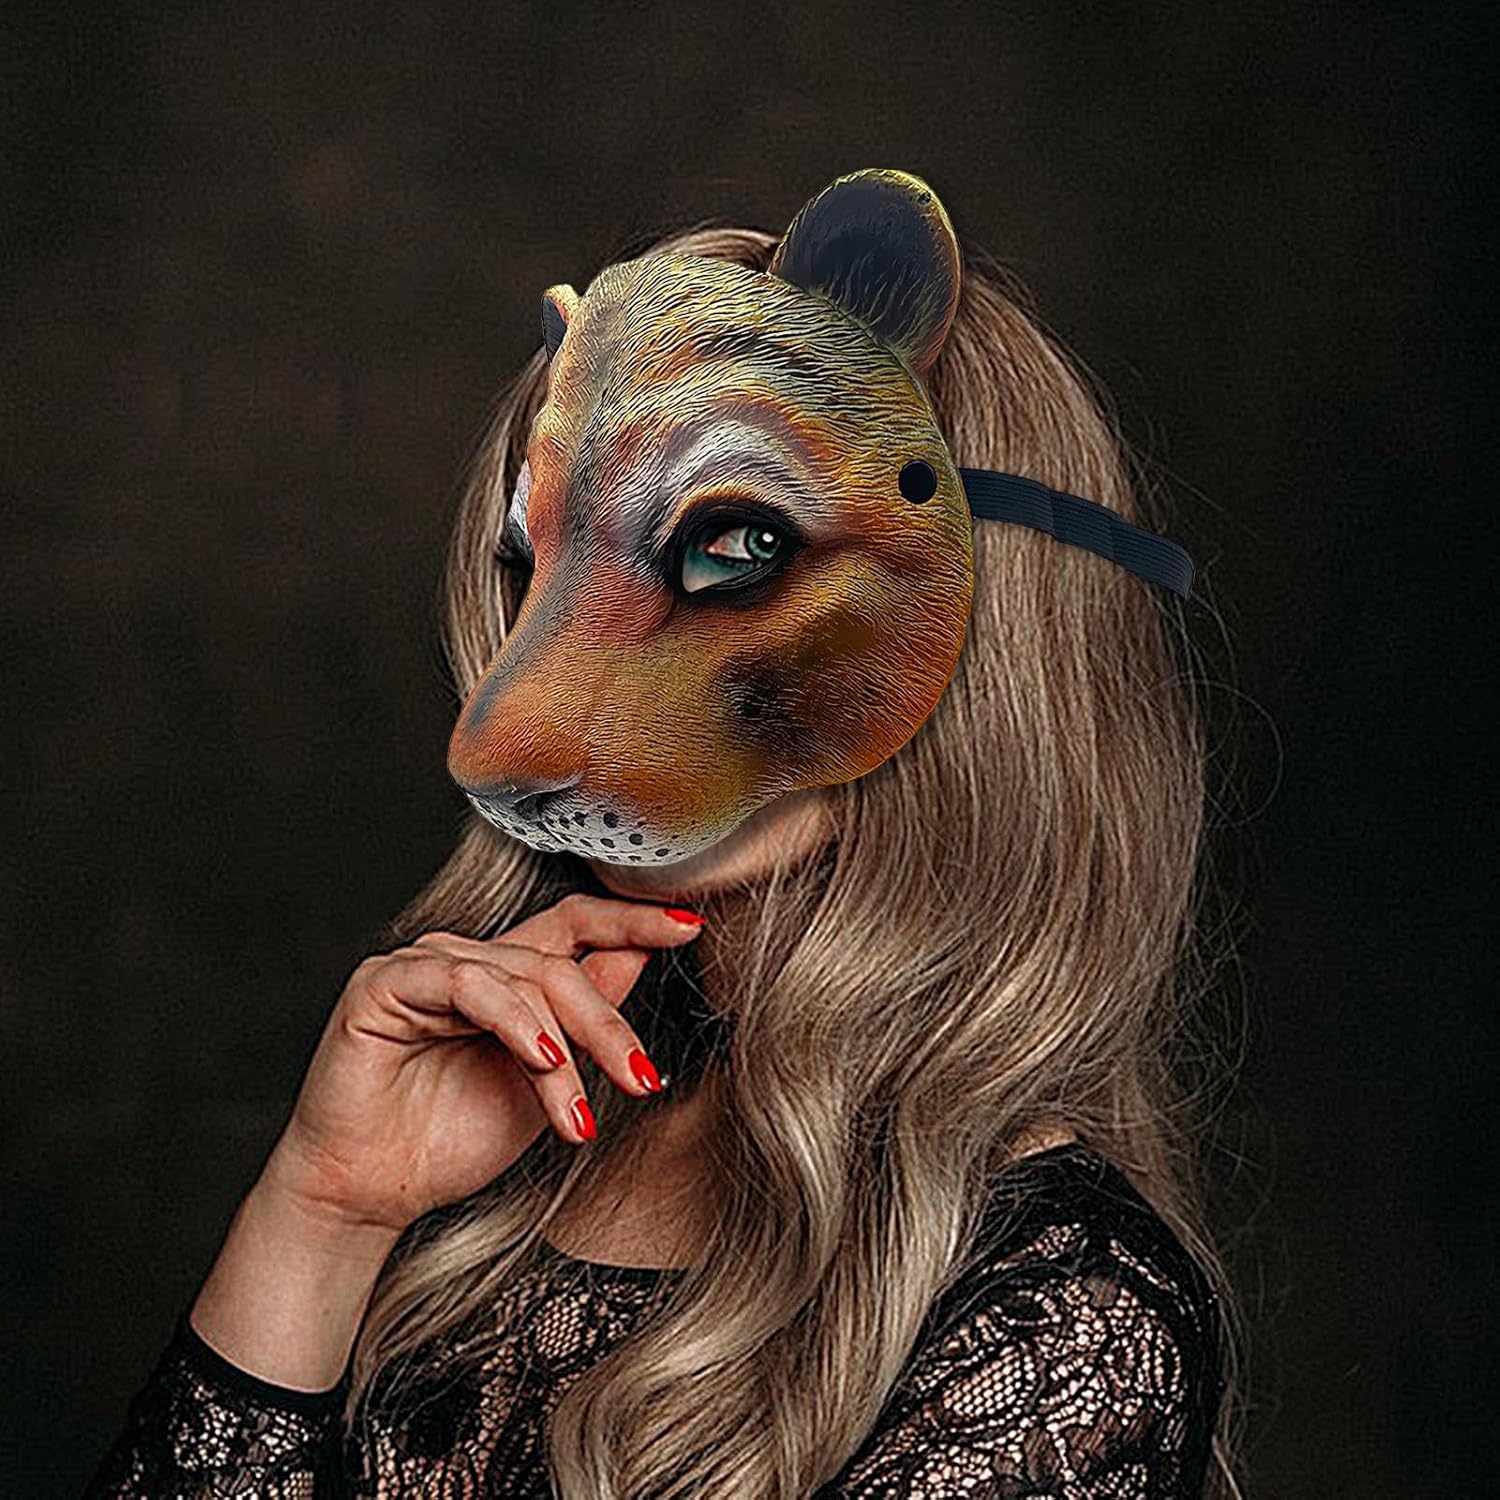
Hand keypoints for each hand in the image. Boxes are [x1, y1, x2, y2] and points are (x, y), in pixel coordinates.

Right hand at [257, 893, 705, 1236]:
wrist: (372, 1194)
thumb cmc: (451, 1140)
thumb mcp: (546, 1081)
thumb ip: (586, 1020)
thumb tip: (642, 956)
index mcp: (506, 976)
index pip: (577, 924)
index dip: (633, 919)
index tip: (691, 925)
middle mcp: (468, 960)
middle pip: (561, 962)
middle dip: (610, 1025)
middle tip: (641, 1080)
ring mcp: (425, 965)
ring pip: (524, 979)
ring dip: (565, 1049)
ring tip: (577, 1115)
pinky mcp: (386, 983)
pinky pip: (468, 985)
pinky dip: (514, 1023)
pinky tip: (541, 1062)